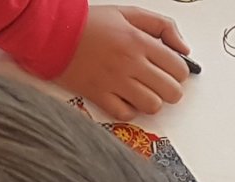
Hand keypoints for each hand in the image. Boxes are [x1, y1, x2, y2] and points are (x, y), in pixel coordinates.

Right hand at [56, 6, 190, 119]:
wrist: (49, 31)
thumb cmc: (88, 24)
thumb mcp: (128, 14)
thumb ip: (162, 26)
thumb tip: (184, 48)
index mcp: (139, 41)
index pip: (179, 69)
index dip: (178, 72)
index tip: (169, 70)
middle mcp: (129, 62)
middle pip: (172, 92)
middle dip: (169, 89)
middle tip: (158, 83)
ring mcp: (114, 81)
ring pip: (153, 106)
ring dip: (151, 101)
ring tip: (141, 91)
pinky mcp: (98, 95)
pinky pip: (127, 114)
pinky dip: (129, 110)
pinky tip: (124, 98)